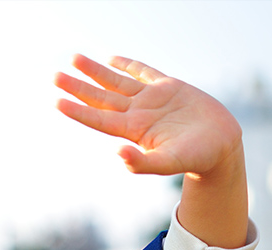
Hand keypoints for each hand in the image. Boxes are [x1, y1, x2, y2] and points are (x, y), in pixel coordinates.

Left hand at [54, 54, 242, 178]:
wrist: (222, 146)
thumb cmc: (196, 158)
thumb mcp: (169, 162)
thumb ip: (144, 162)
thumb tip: (118, 154)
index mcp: (133, 130)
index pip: (98, 119)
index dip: (78, 110)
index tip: (56, 101)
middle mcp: (136, 113)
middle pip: (100, 98)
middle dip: (77, 87)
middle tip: (54, 77)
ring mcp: (150, 99)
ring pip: (116, 82)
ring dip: (94, 71)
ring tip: (74, 59)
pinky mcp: (168, 88)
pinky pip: (143, 72)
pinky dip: (128, 65)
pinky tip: (111, 60)